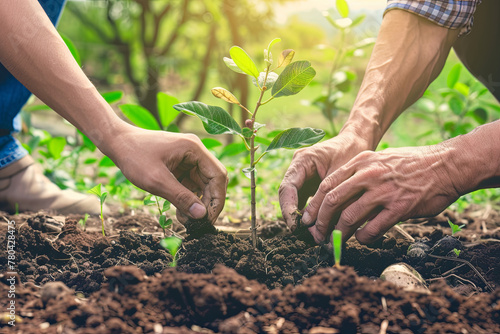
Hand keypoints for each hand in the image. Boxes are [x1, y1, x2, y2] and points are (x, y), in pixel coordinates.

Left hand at [103, 124, 227, 223]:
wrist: (117, 142)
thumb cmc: (134, 156)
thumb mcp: (156, 181)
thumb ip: (181, 198)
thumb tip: (201, 215)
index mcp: (194, 149)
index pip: (218, 176)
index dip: (217, 199)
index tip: (209, 218)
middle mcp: (195, 151)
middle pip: (213, 180)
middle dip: (208, 203)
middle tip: (199, 223)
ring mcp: (188, 157)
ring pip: (203, 184)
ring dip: (197, 202)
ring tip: (185, 220)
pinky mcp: (181, 164)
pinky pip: (191, 183)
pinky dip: (188, 198)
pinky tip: (180, 212)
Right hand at [279, 132, 371, 230]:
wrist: (359, 141)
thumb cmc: (351, 152)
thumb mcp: (341, 175)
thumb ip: (327, 198)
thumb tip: (316, 224)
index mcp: (302, 160)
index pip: (287, 187)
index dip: (288, 209)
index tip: (295, 226)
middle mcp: (298, 169)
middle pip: (288, 197)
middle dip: (296, 218)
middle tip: (309, 236)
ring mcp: (302, 178)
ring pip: (296, 202)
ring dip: (304, 220)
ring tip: (317, 236)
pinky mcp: (310, 185)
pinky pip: (306, 203)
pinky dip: (313, 216)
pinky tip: (322, 228)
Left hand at [304, 145, 460, 243]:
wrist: (445, 165)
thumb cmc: (410, 164)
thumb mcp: (378, 159)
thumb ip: (358, 174)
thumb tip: (338, 196)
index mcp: (360, 162)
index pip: (327, 185)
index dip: (314, 205)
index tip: (308, 219)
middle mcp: (367, 175)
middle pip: (332, 201)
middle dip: (321, 222)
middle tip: (317, 235)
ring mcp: (383, 191)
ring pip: (349, 217)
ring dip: (339, 234)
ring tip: (336, 242)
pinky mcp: (399, 207)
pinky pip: (372, 228)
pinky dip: (363, 237)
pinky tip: (362, 239)